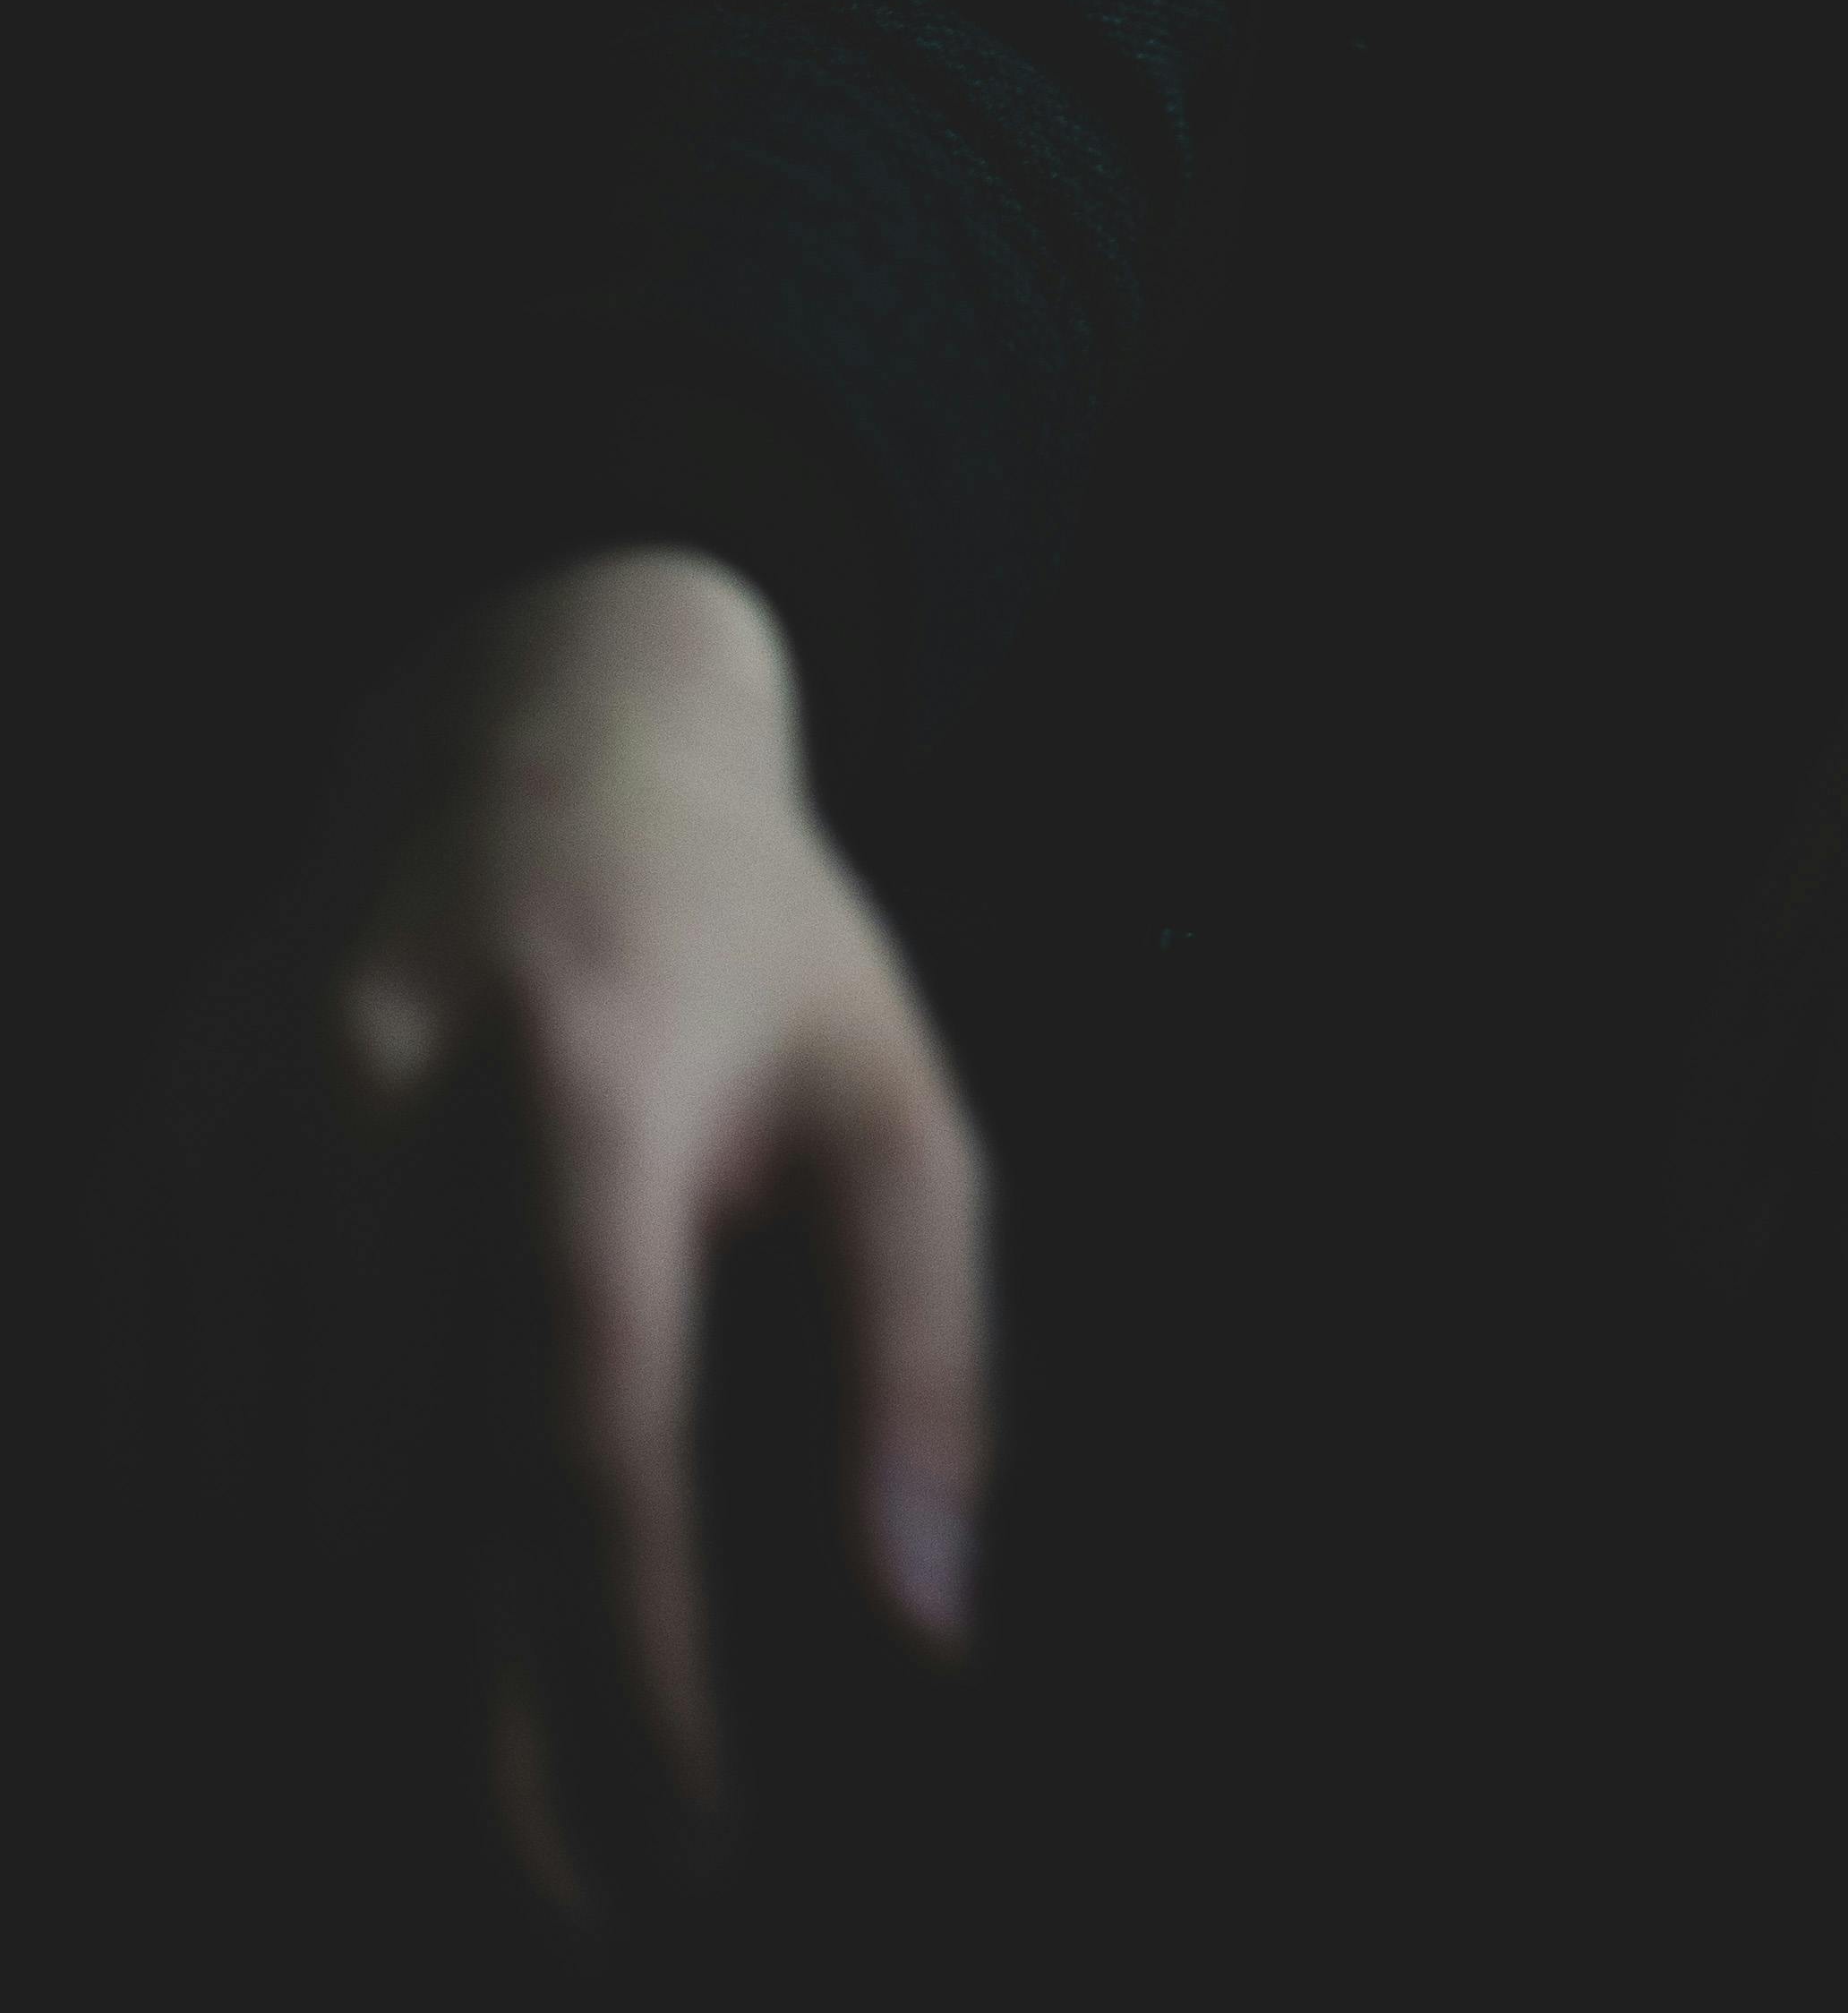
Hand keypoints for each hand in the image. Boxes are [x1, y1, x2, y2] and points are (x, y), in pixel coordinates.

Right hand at [139, 549, 993, 1943]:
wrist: (539, 722)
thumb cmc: (753, 955)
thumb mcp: (890, 1102)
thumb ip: (923, 1359)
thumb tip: (928, 1631)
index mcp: (588, 1078)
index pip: (577, 1441)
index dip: (617, 1678)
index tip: (671, 1849)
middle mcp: (379, 1097)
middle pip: (373, 1518)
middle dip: (451, 1758)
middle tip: (554, 1898)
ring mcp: (233, 1129)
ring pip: (235, 1512)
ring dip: (320, 1711)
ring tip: (439, 1837)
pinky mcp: (149, 1162)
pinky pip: (150, 1446)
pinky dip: (212, 1602)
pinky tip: (305, 1699)